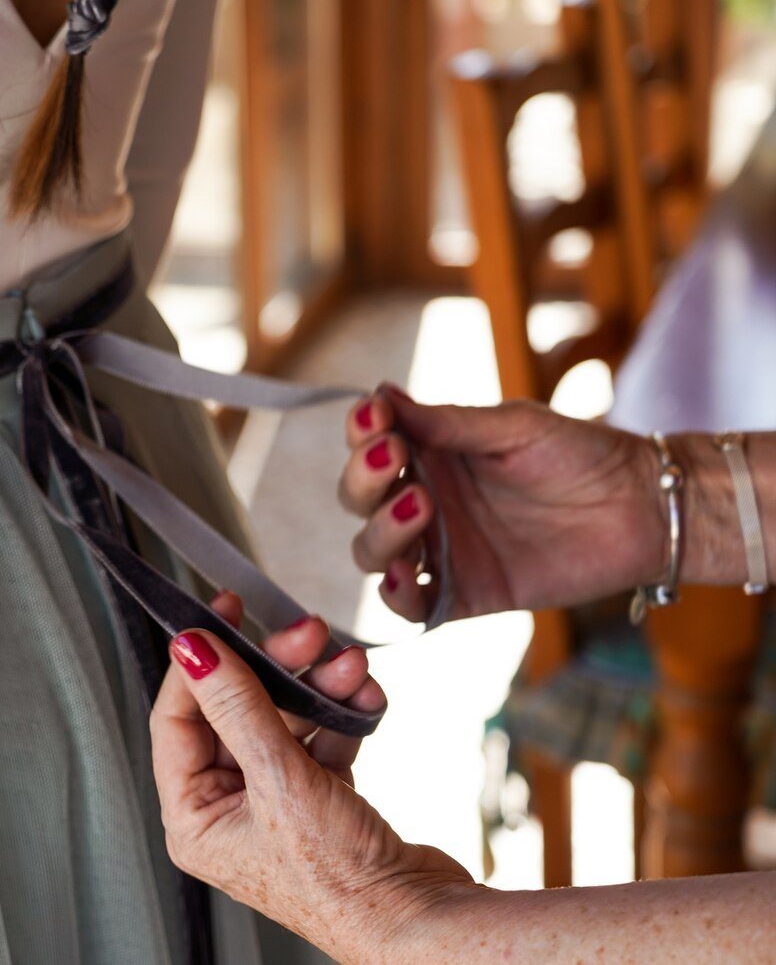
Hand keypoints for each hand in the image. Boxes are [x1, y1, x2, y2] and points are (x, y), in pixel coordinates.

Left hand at [151, 627, 473, 961]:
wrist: (421, 924)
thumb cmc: (343, 885)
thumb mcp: (279, 781)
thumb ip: (237, 706)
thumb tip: (196, 650)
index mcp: (194, 818)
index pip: (177, 719)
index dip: (199, 664)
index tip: (222, 617)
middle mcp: (228, 813)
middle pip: (236, 712)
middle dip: (278, 670)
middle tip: (305, 636)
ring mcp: (275, 807)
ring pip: (285, 721)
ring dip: (320, 689)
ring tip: (350, 665)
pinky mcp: (321, 803)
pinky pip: (321, 741)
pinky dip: (344, 717)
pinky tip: (366, 698)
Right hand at [339, 386, 665, 621]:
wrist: (642, 509)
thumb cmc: (582, 455)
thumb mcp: (514, 428)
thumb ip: (447, 423)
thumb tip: (380, 394)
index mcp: (431, 455)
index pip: (369, 445)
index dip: (360, 434)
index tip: (376, 420)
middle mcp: (424, 501)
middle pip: (358, 499)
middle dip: (364, 480)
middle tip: (396, 461)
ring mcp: (440, 550)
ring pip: (373, 549)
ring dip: (380, 531)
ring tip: (420, 510)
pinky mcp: (462, 594)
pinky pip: (410, 605)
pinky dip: (395, 595)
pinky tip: (405, 577)